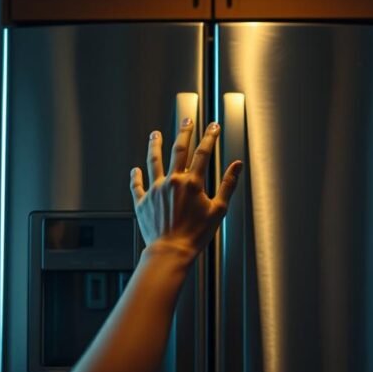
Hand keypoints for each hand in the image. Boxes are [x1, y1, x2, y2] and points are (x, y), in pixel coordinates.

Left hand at [130, 118, 243, 260]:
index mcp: (192, 183)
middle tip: (187, 120)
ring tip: (154, 134)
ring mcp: (155, 190)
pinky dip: (135, 177)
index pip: (203, 153)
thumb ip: (228, 185)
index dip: (210, 137)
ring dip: (154, 145)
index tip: (213, 126)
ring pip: (153, 161)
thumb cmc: (196, 235)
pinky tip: (135, 170)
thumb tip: (237, 166)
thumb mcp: (218, 210)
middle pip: (178, 149)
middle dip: (184, 132)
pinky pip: (137, 185)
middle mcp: (172, 182)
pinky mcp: (142, 202)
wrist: (170, 251)